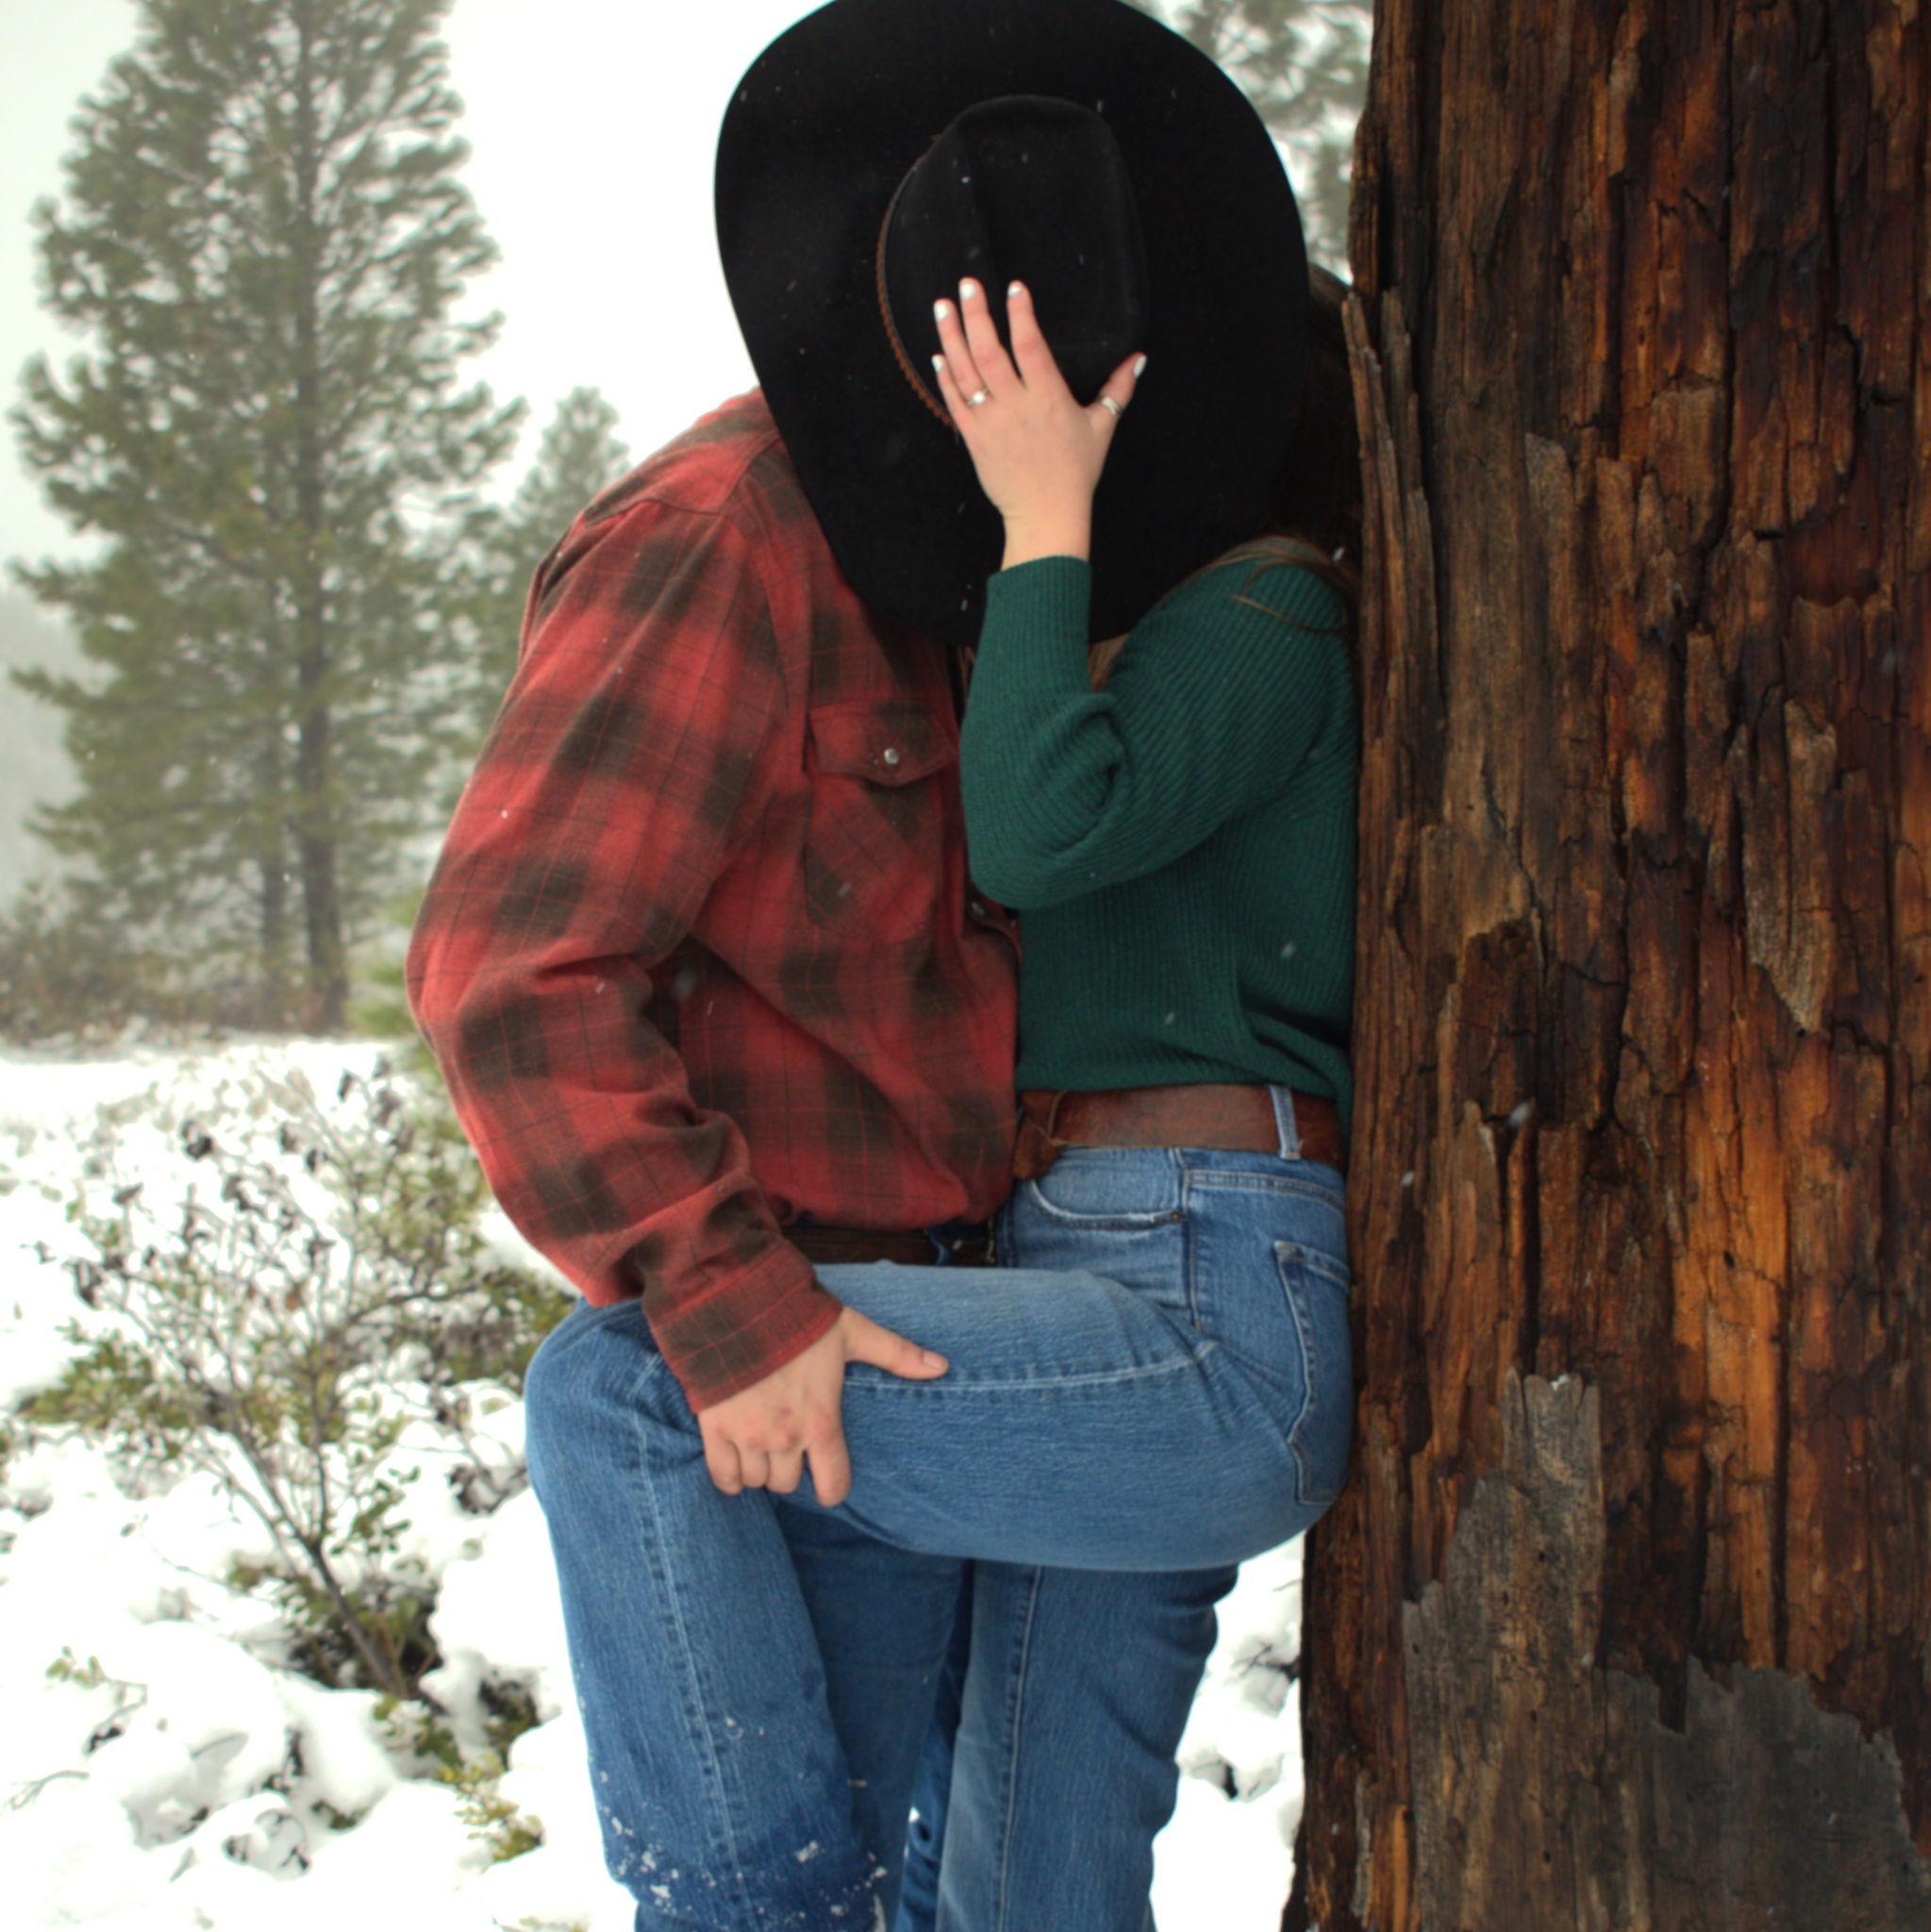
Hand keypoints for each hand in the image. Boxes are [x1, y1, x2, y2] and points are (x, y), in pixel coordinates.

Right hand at [695, 1302, 949, 1506]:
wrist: (738, 1302)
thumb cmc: (798, 1319)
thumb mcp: (853, 1332)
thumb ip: (896, 1353)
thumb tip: (942, 1367)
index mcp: (821, 1421)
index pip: (834, 1484)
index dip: (833, 1488)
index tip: (829, 1483)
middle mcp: (785, 1437)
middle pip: (789, 1485)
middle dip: (792, 1469)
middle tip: (791, 1445)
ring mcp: (748, 1437)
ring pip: (758, 1482)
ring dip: (762, 1469)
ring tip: (764, 1446)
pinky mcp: (715, 1429)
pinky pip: (723, 1476)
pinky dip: (730, 1476)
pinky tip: (736, 1463)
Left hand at [931, 276, 1144, 557]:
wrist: (1045, 514)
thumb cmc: (1075, 472)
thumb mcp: (1102, 427)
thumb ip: (1118, 389)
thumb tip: (1138, 359)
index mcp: (1048, 397)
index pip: (1030, 345)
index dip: (1021, 314)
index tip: (1014, 288)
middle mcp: (1016, 404)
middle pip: (990, 350)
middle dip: (976, 314)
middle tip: (966, 285)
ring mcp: (991, 421)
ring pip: (965, 371)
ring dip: (951, 336)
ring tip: (942, 307)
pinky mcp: (974, 438)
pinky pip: (954, 401)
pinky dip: (944, 376)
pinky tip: (938, 352)